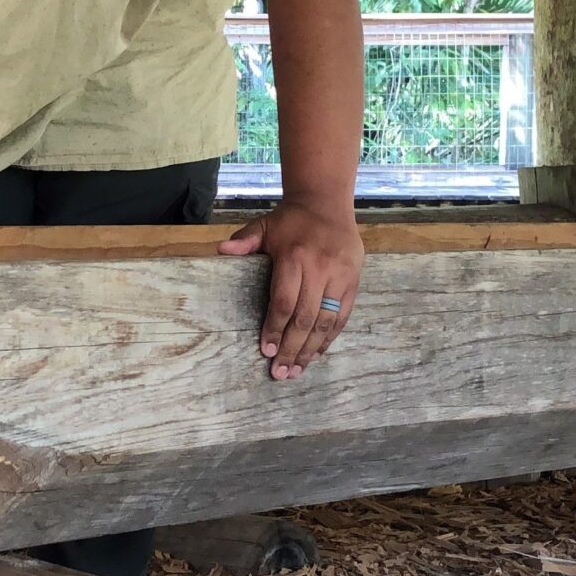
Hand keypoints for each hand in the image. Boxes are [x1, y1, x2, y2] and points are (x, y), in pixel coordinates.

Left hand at [218, 197, 362, 380]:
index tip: (267, 350)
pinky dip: (329, 338)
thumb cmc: (290, 219)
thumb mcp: (264, 225)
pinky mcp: (354, 282)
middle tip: (280, 373)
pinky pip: (342, 316)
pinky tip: (317, 353)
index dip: (275, 329)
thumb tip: (221, 251)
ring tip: (297, 371)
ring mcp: (340, 277)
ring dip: (311, 350)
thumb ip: (244, 240)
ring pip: (326, 322)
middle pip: (305, 318)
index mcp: (294, 256)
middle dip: (292, 348)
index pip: (284, 302)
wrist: (327, 202)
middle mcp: (320, 268)